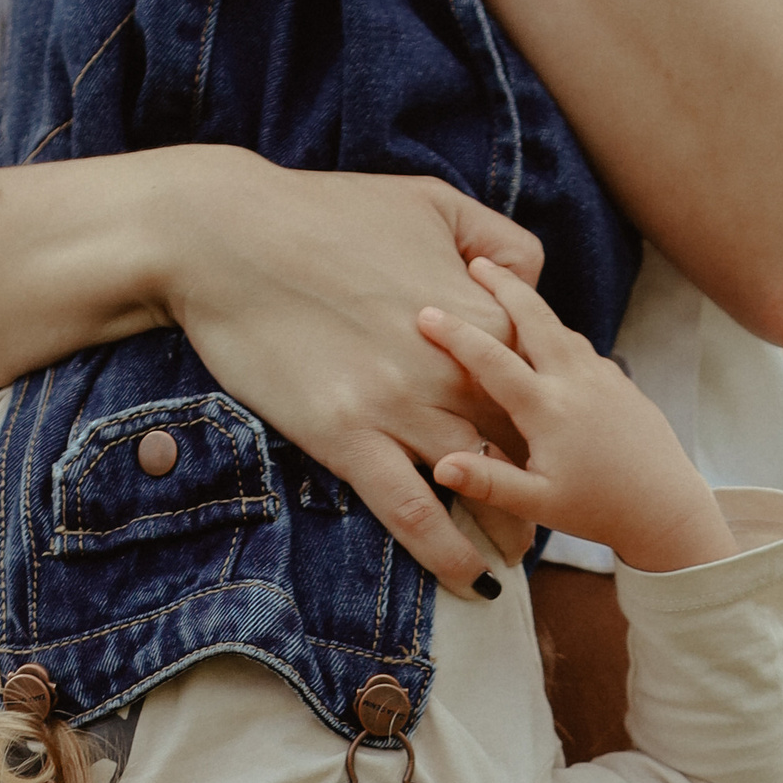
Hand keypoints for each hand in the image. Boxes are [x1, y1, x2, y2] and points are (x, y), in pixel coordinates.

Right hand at [164, 159, 539, 592]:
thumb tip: (529, 287)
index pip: (543, 378)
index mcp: (479, 313)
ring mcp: (400, 407)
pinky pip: (414, 514)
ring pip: (482, 488)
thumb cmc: (322, 212)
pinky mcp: (348, 439)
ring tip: (518, 555)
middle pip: (525, 442)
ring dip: (510, 529)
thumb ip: (499, 241)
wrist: (225, 235)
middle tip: (552, 509)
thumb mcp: (432, 201)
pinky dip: (448, 554)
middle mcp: (452, 368)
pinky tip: (470, 582)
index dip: (555, 414)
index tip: (558, 438)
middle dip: (546, 480)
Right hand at [421, 263, 739, 573]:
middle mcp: (576, 381)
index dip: (456, 335)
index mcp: (549, 409)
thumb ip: (488, 482)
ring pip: (561, 328)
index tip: (426, 313)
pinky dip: (558, 331)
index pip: (492, 360)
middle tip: (477, 262)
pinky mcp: (621, 382)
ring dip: (532, 305)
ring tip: (507, 289)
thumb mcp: (538, 504)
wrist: (668, 508)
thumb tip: (441, 465)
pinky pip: (582, 347)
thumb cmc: (599, 511)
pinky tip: (547, 337)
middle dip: (503, 286)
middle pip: (534, 318)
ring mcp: (603, 377)